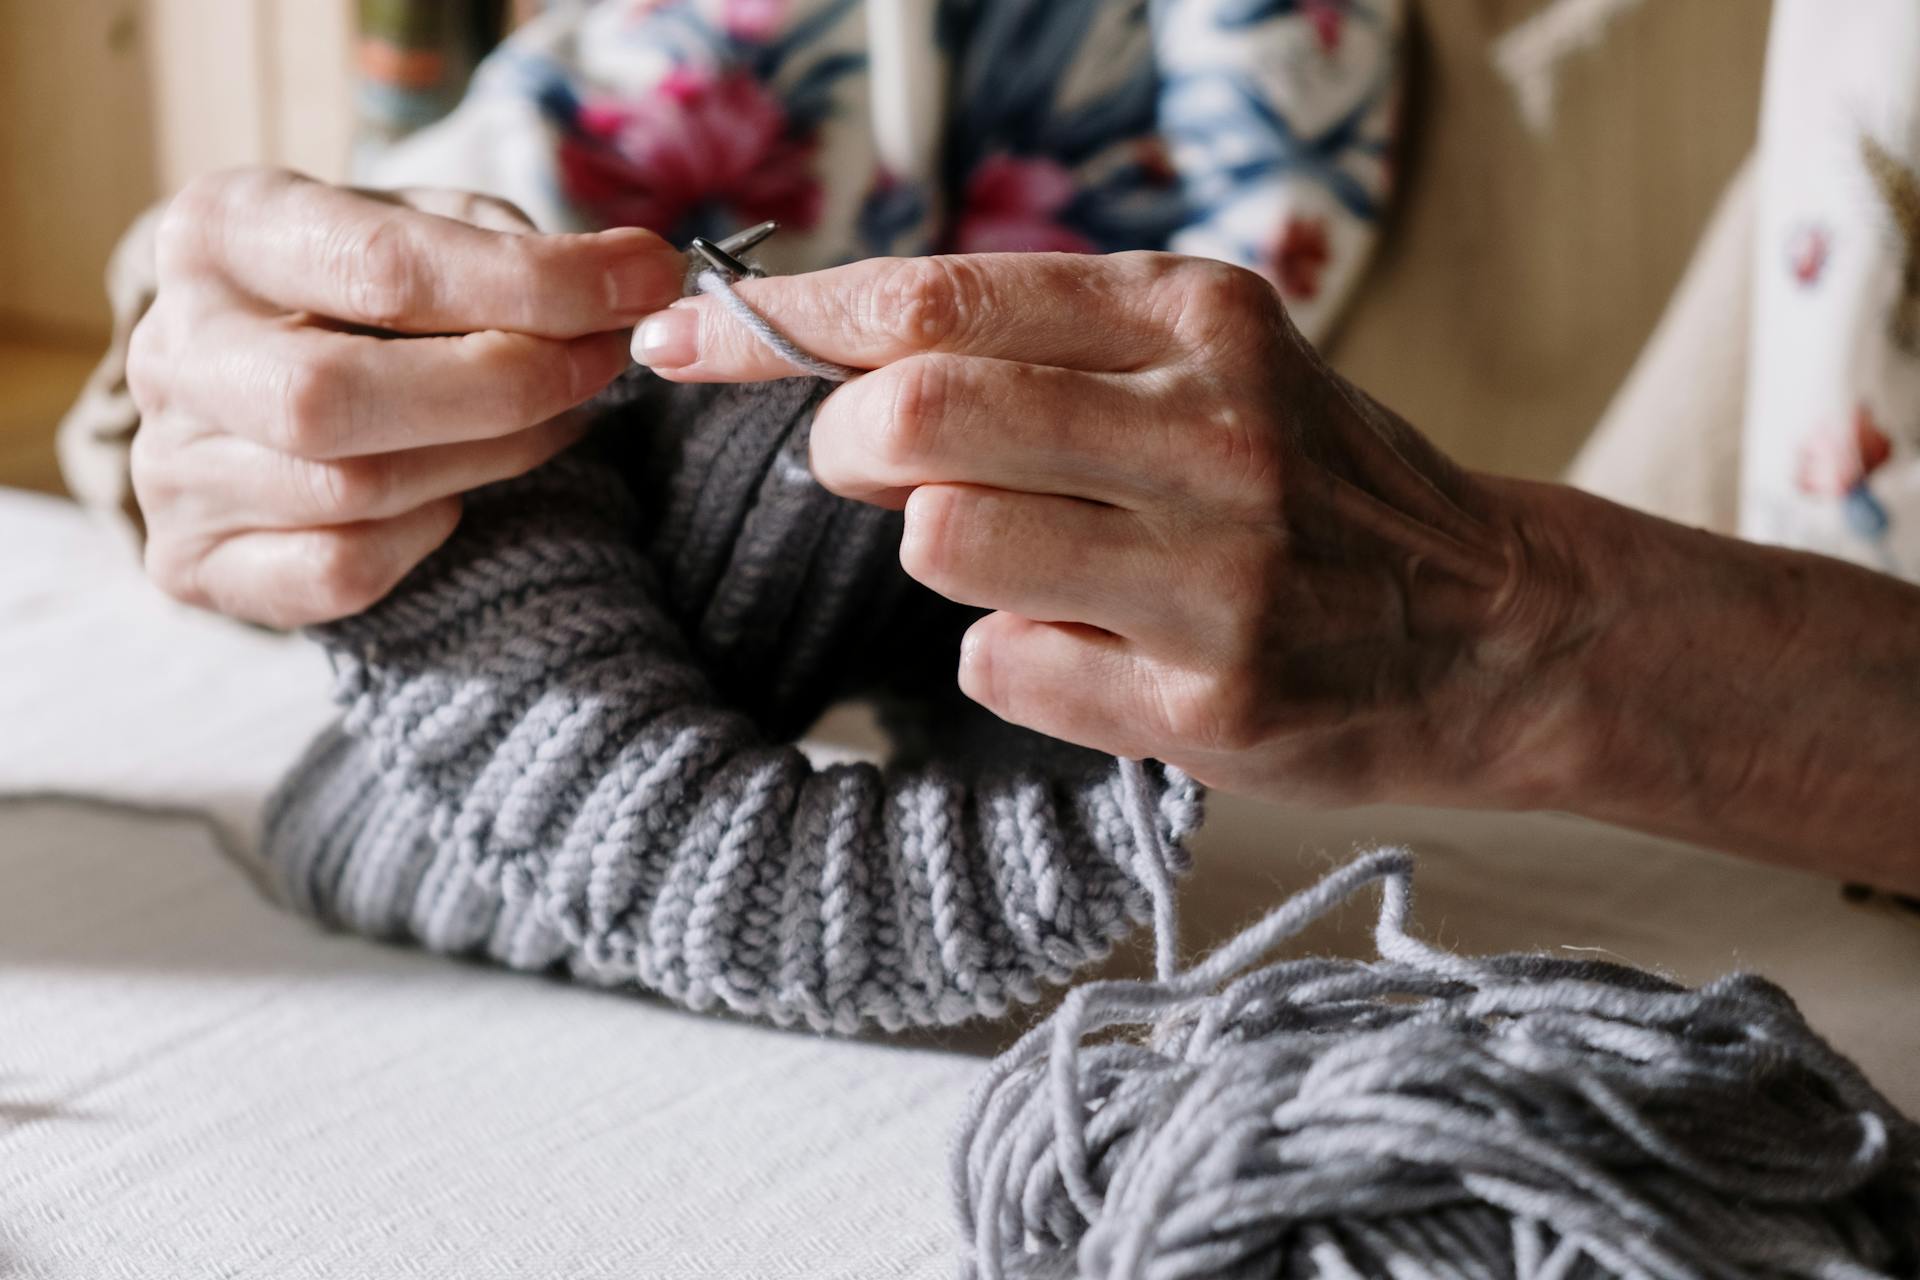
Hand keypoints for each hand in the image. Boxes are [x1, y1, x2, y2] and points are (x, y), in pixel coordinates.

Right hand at [129, 167, 680, 626]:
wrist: (255, 382)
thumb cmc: (358, 295)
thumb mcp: (416, 227)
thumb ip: (502, 243)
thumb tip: (626, 279)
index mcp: (221, 232)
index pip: (380, 265)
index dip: (533, 282)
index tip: (645, 279)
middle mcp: (174, 349)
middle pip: (333, 395)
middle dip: (503, 387)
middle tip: (601, 365)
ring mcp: (172, 468)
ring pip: (351, 490)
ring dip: (491, 458)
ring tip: (556, 419)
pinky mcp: (195, 563)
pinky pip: (338, 571)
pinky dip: (422, 538)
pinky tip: (453, 495)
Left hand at [630, 253, 1574, 808]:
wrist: (1497, 625)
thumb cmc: (1320, 481)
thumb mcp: (1217, 360)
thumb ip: (1054, 340)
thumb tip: (845, 342)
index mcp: (1200, 319)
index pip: (939, 298)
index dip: (784, 320)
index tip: (680, 335)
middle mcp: (1212, 432)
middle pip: (919, 412)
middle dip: (843, 441)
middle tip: (859, 464)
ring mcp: (1216, 576)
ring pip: (943, 542)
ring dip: (935, 550)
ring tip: (1020, 555)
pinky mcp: (1211, 704)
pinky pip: (1002, 667)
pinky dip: (1005, 655)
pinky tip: (1089, 647)